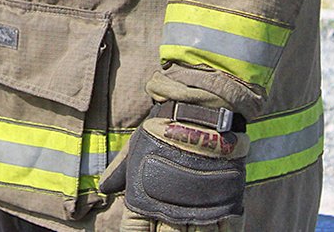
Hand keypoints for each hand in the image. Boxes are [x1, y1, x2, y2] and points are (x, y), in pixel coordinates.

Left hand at [100, 106, 246, 229]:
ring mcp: (201, 207)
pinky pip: (229, 230)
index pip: (135, 230)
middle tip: (167, 228)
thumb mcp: (136, 147)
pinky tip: (215, 230)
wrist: (198, 112)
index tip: (141, 230)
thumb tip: (104, 188)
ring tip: (190, 228)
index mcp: (146, 196)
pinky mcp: (227, 202)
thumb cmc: (163, 128)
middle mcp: (172, 208)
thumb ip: (121, 170)